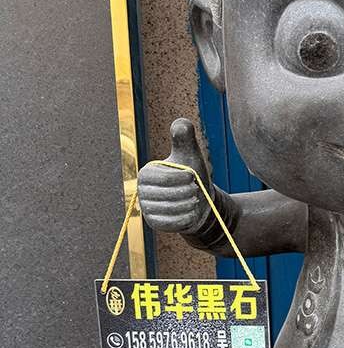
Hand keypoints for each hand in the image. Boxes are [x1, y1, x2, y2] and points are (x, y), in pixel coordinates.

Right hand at [137, 118, 211, 233]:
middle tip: (196, 190)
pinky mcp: (155, 223)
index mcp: (146, 173)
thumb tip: (181, 124)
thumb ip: (185, 137)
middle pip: (166, 195)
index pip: (161, 178)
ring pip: (169, 210)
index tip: (194, 176)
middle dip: (187, 192)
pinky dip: (185, 218)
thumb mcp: (190, 154)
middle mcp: (142, 191)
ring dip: (188, 205)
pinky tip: (192, 213)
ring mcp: (147, 209)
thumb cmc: (192, 176)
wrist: (198, 201)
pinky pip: (169, 224)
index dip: (180, 178)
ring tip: (195, 200)